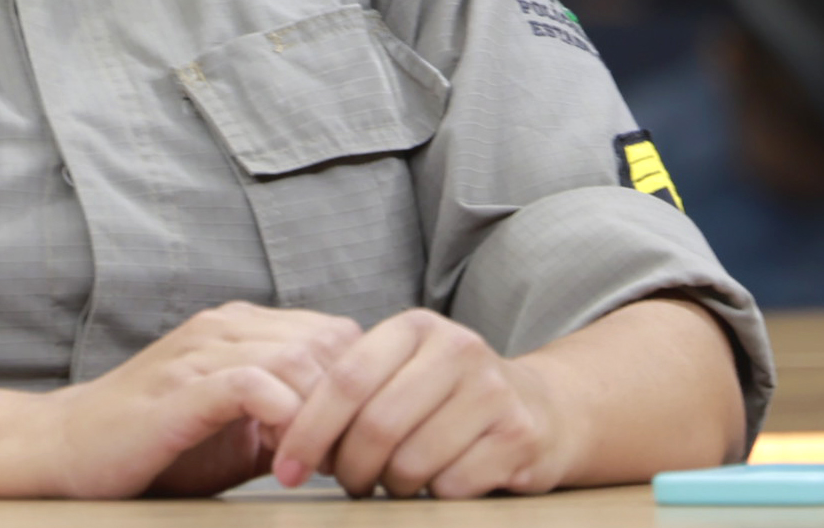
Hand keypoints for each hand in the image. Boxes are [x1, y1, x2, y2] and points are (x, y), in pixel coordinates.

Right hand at [41, 301, 364, 498]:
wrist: (67, 447)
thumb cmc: (156, 442)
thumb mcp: (237, 423)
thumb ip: (288, 414)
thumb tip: (355, 434)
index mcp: (240, 327)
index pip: (334, 333)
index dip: (356, 386)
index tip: (353, 440)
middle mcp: (222, 328)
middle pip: (326, 343)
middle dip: (346, 405)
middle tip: (342, 459)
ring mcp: (197, 354)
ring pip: (295, 359)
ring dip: (318, 417)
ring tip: (313, 464)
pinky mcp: (177, 391)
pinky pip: (251, 385)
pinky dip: (282, 419)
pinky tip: (282, 459)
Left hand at [270, 308, 576, 498]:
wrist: (541, 410)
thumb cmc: (447, 398)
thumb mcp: (402, 373)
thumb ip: (351, 390)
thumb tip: (282, 436)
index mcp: (415, 328)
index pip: (345, 379)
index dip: (308, 428)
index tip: (284, 467)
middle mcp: (457, 349)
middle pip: (376, 424)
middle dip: (348, 467)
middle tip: (346, 483)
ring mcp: (493, 392)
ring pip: (411, 460)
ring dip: (391, 485)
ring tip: (393, 482)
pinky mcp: (518, 436)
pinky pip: (451, 484)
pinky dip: (433, 496)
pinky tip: (437, 484)